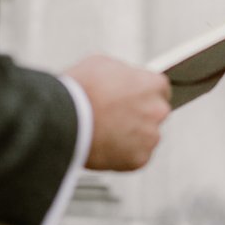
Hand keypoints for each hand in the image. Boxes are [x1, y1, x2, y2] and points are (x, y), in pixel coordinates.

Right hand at [65, 55, 170, 171]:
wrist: (64, 118)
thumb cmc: (80, 88)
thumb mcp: (102, 64)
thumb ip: (122, 73)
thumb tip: (125, 80)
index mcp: (153, 85)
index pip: (160, 89)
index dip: (143, 93)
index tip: (132, 98)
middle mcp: (158, 111)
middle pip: (155, 114)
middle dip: (140, 115)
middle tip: (115, 117)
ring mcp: (150, 137)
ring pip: (145, 137)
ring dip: (131, 136)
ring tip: (105, 133)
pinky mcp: (139, 159)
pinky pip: (134, 156)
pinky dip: (122, 154)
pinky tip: (104, 146)